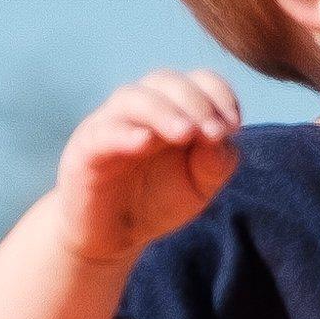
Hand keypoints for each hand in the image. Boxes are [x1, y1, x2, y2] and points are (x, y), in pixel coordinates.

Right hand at [48, 69, 243, 269]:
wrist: (111, 237)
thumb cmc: (156, 202)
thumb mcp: (199, 187)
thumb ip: (216, 163)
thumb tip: (222, 139)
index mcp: (172, 109)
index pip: (197, 81)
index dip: (218, 94)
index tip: (234, 127)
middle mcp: (140, 109)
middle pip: (165, 81)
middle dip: (196, 102)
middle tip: (216, 133)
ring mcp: (110, 125)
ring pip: (132, 98)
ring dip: (163, 111)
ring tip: (187, 133)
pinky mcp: (85, 150)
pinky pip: (103, 133)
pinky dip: (125, 133)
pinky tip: (145, 142)